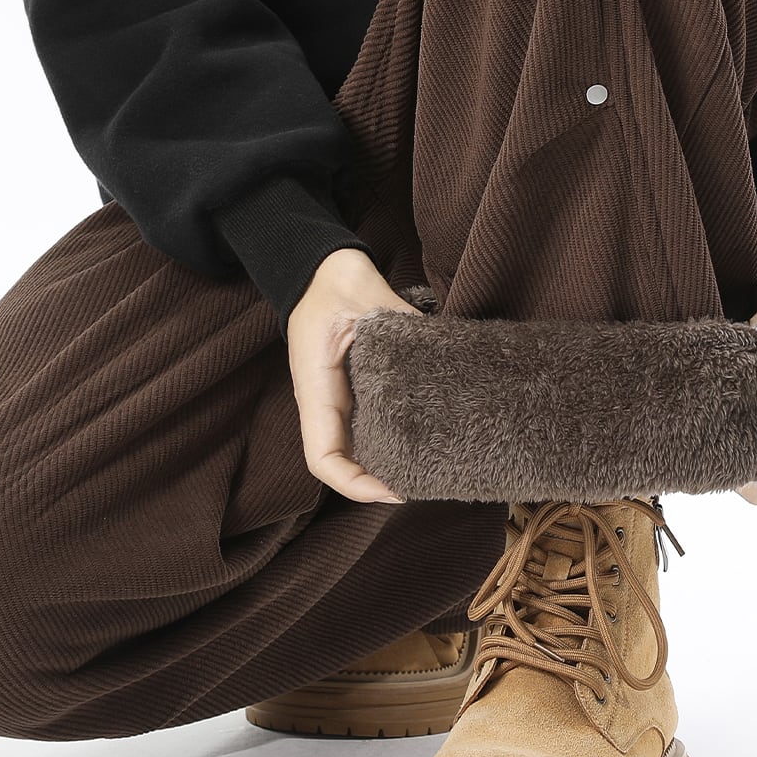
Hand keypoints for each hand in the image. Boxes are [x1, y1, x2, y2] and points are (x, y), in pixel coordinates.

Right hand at [285, 247, 421, 503]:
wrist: (317, 265)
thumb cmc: (332, 279)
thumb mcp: (364, 293)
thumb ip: (398, 321)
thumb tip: (439, 346)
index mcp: (317, 387)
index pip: (323, 456)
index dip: (354, 484)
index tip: (394, 490)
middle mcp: (325, 400)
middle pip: (343, 462)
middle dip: (377, 482)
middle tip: (426, 483)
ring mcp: (338, 395)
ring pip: (356, 447)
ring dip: (385, 464)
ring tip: (430, 467)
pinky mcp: (352, 386)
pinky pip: (368, 423)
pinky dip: (391, 438)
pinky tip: (424, 435)